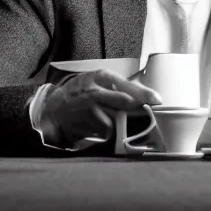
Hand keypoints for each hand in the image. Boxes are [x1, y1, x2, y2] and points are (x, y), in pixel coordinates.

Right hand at [39, 70, 161, 145]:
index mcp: (102, 76)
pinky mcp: (83, 123)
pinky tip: (100, 128)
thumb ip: (119, 86)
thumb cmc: (80, 92)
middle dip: (138, 111)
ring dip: (120, 125)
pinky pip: (104, 132)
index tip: (157, 100)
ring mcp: (89, 107)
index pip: (128, 85)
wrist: (52, 108)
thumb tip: (144, 93)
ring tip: (113, 122)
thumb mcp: (98, 81)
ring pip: (116, 120)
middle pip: (125, 102)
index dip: (145, 94)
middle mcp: (96, 90)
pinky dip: (107, 134)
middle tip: (147, 117)